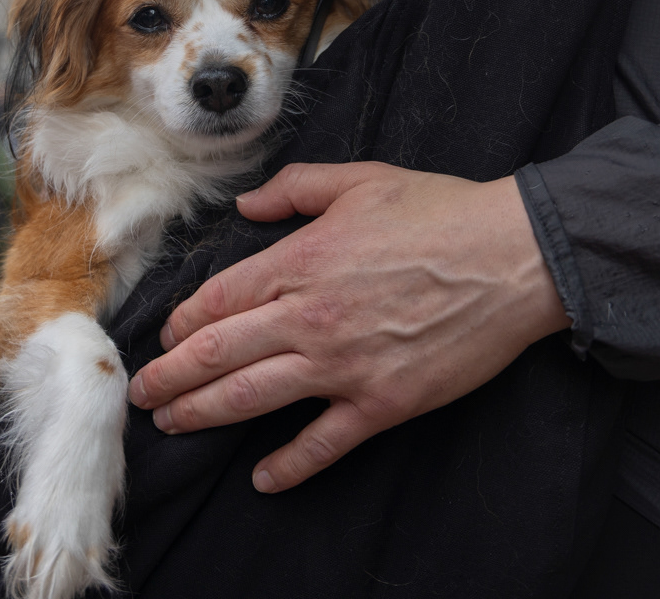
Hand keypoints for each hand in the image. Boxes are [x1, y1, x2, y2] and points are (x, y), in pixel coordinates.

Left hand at [127, 162, 568, 493]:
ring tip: (174, 425)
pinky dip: (289, 465)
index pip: (216, 300)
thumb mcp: (361, 180)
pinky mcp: (382, 402)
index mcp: (300, 260)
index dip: (181, 325)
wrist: (515, 256)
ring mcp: (344, 365)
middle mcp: (310, 316)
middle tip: (144, 393)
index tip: (167, 339)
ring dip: (203, 415)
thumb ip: (294, 188)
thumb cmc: (442, 213)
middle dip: (170, 378)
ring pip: (251, 398)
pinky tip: (263, 478)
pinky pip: (323, 442)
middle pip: (217, 354)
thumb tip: (247, 202)